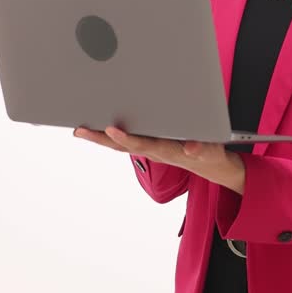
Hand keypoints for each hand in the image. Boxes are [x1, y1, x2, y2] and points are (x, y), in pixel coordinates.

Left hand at [73, 126, 245, 193]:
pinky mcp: (150, 144)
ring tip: (80, 128)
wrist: (210, 164)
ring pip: (121, 143)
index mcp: (166, 150)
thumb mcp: (210, 151)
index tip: (111, 128)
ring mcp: (150, 148)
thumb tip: (191, 148)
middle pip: (123, 145)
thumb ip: (202, 148)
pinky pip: (127, 141)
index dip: (127, 138)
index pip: (143, 144)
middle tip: (80, 130)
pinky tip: (98, 129)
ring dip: (100, 136)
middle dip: (101, 137)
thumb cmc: (208, 153)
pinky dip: (111, 136)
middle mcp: (154, 149)